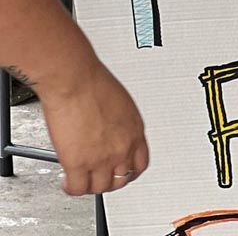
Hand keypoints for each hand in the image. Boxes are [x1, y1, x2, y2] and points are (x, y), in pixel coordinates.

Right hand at [40, 56, 148, 195]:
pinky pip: (78, 188)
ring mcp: (102, 158)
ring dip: (90, 185)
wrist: (75, 80)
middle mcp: (122, 147)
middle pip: (121, 179)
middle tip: (98, 177)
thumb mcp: (121, 103)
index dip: (129, 171)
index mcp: (135, 130)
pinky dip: (71, 188)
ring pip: (100, 188)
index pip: (140, 164)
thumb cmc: (93, 82)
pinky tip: (67, 181)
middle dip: (109, 180)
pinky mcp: (78, 164)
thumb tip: (112, 132)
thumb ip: (120, 124)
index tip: (120, 171)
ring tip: (81, 179)